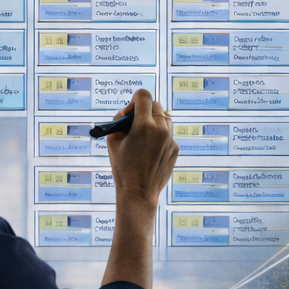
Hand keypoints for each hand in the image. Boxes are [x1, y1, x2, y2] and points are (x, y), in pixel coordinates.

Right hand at [104, 89, 178, 210]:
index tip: (131, 110)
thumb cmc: (122, 167)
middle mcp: (161, 129)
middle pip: (156, 104)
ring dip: (155, 120)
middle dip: (145, 110)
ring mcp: (171, 139)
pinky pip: (168, 133)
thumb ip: (120, 119)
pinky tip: (150, 148)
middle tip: (135, 123)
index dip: (135, 99)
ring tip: (144, 135)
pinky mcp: (175, 148)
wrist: (138, 192)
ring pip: (165, 117)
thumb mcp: (112, 140)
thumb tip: (130, 110)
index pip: (144, 96)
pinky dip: (160, 134)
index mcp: (144, 126)